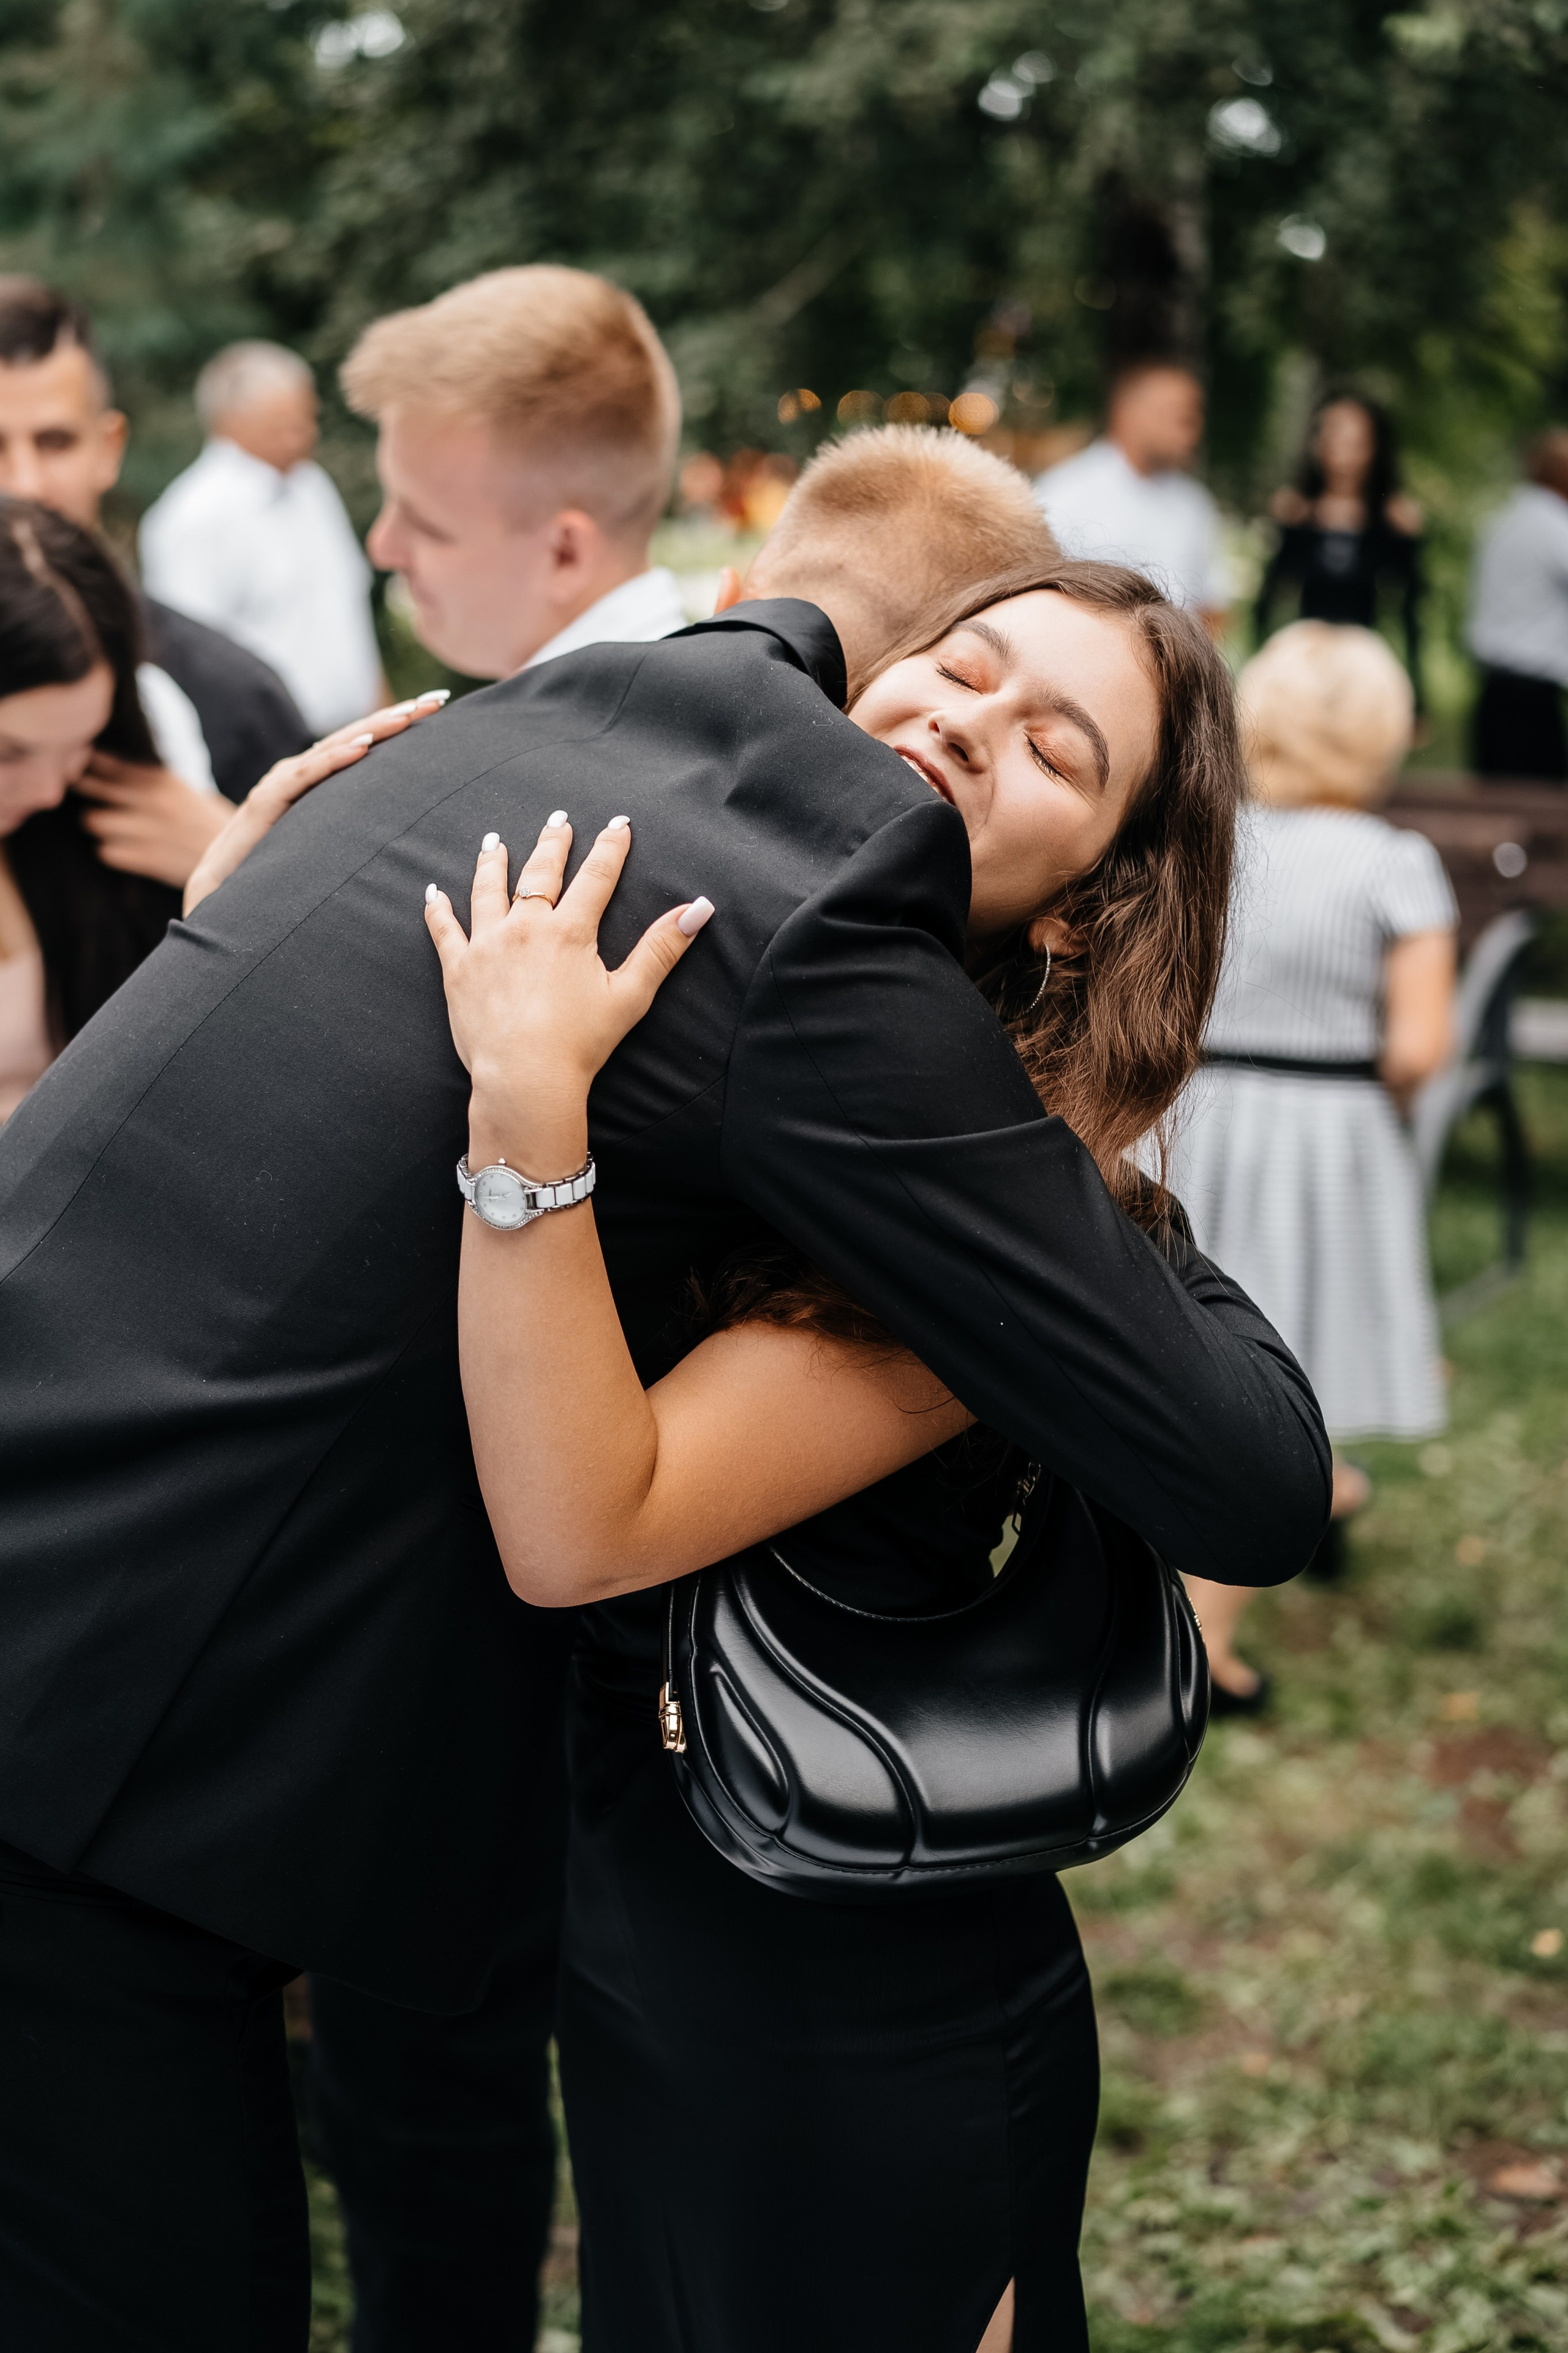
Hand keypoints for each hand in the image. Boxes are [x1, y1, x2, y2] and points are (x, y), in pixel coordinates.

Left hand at [78, 754, 234, 889]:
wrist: (241, 860)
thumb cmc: (206, 825)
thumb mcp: (183, 790)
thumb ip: (150, 779)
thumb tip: (102, 764)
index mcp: (163, 780)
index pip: (109, 763)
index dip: (86, 764)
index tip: (77, 767)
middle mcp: (154, 801)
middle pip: (93, 789)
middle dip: (84, 793)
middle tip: (80, 798)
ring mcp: (151, 831)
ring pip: (95, 821)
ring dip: (98, 826)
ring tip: (110, 828)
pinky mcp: (151, 860)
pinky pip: (107, 852)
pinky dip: (111, 852)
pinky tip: (124, 851)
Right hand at [182, 690, 450, 915]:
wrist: (221, 904)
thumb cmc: (275, 881)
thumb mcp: (328, 852)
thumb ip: (355, 836)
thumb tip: (403, 837)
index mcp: (317, 785)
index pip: (364, 748)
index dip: (398, 728)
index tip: (436, 711)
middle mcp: (300, 777)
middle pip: (355, 739)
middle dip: (396, 718)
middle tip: (435, 700)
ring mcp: (281, 787)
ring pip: (333, 749)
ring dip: (371, 730)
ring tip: (407, 716)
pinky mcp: (265, 804)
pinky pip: (304, 778)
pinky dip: (333, 760)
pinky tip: (363, 747)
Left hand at [424, 815, 713, 1174]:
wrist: (525, 1078)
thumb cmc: (580, 1043)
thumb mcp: (630, 995)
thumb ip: (662, 948)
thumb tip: (698, 909)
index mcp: (569, 932)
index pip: (596, 877)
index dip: (610, 848)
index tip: (619, 825)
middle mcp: (525, 927)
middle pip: (540, 872)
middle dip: (552, 843)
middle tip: (558, 820)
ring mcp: (487, 944)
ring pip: (487, 890)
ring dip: (492, 863)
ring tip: (493, 843)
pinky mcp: (458, 968)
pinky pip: (444, 929)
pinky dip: (438, 909)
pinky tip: (434, 893)